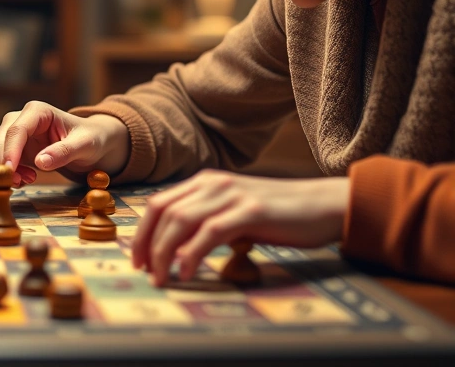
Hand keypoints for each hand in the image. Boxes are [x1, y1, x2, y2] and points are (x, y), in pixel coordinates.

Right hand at [0, 101, 129, 187]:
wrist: (90, 142)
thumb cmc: (90, 138)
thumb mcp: (85, 145)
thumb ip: (64, 152)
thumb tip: (40, 162)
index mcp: (37, 111)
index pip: (16, 130)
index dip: (9, 150)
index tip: (9, 170)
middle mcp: (20, 119)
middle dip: (3, 164)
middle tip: (18, 183)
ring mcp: (13, 134)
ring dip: (2, 171)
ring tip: (24, 182)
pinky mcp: (12, 148)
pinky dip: (4, 174)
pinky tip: (24, 180)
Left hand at [132, 171, 349, 285]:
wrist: (323, 205)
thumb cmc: (278, 215)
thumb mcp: (233, 212)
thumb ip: (206, 222)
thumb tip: (176, 251)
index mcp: (204, 182)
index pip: (157, 204)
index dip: (142, 233)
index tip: (137, 259)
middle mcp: (212, 184)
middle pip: (163, 212)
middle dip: (147, 245)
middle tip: (145, 273)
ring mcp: (231, 195)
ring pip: (180, 221)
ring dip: (164, 253)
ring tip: (162, 278)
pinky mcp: (250, 210)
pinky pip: (210, 232)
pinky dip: (192, 253)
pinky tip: (187, 272)